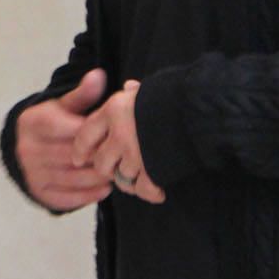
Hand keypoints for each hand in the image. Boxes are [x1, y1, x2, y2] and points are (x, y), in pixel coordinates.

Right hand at [14, 68, 114, 211]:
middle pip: (75, 156)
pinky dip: (87, 196)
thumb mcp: (62, 104)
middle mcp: (29, 148)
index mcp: (35, 122)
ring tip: (119, 173)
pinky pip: (65, 198)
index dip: (99, 135)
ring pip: (73, 178)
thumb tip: (99, 75)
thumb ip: (82, 94)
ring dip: (99, 178)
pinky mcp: (37, 191)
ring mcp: (31, 172)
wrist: (22, 144)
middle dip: (102, 157)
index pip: (75, 131)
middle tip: (125, 158)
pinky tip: (104, 189)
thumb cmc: (50, 122)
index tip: (119, 135)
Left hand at [71, 79, 165, 203]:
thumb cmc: (173, 95)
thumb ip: (134, 93)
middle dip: (107, 169)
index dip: (81, 150)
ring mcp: (135, 154)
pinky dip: (150, 192)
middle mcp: (119, 134)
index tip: (79, 159)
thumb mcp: (147, 89)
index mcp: (113, 111)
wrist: (198, 107)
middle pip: (101, 163)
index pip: (85, 135)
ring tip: (141, 176)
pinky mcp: (153, 170)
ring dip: (130, 180)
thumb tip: (129, 86)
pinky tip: (157, 189)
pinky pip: (143, 189)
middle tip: (118, 168)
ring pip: (122, 178)